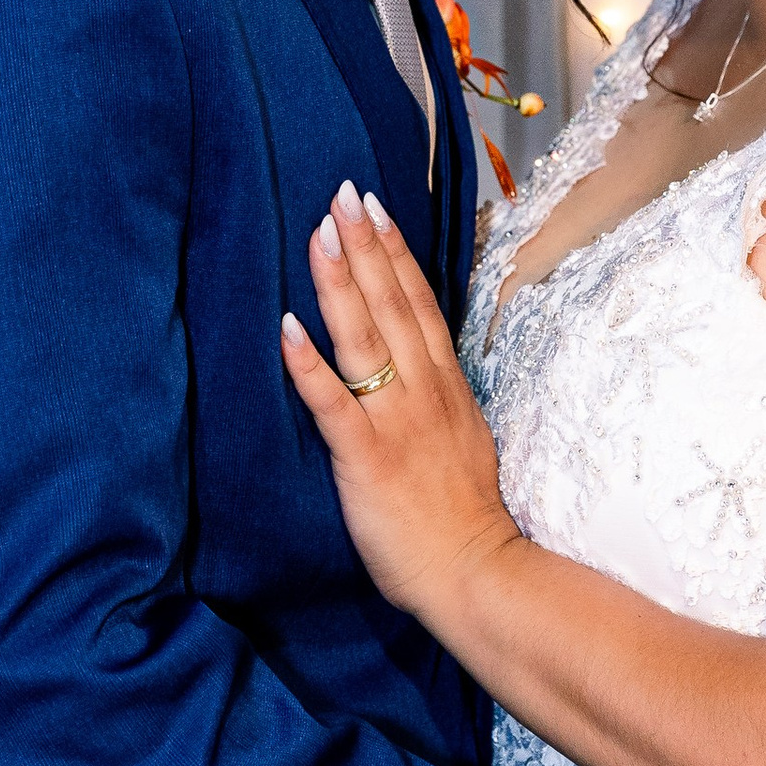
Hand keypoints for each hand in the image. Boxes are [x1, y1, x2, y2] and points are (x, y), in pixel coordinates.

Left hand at [282, 181, 518, 629]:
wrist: (478, 572)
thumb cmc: (466, 519)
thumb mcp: (466, 442)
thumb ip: (440, 403)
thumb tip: (422, 376)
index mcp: (446, 388)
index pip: (420, 305)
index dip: (394, 253)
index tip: (376, 208)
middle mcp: (424, 392)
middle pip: (392, 304)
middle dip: (366, 245)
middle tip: (342, 192)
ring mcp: (396, 421)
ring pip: (366, 338)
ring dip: (340, 282)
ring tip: (320, 232)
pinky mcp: (366, 457)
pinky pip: (334, 402)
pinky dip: (310, 362)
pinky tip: (287, 327)